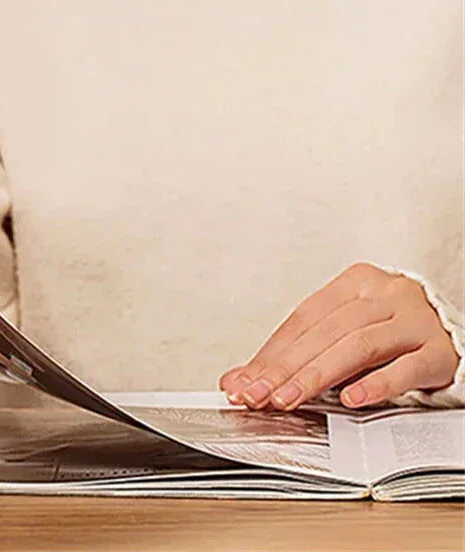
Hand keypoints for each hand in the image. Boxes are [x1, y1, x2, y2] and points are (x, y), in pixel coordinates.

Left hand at [219, 263, 458, 410]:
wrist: (454, 328)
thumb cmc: (389, 329)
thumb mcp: (343, 330)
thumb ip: (296, 353)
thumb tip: (240, 378)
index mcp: (354, 283)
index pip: (303, 319)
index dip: (271, 352)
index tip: (246, 381)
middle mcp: (384, 295)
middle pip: (325, 332)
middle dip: (286, 368)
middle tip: (259, 395)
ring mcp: (413, 321)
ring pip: (358, 346)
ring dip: (318, 375)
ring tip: (290, 399)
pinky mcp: (440, 351)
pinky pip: (406, 367)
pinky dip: (377, 384)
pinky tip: (352, 399)